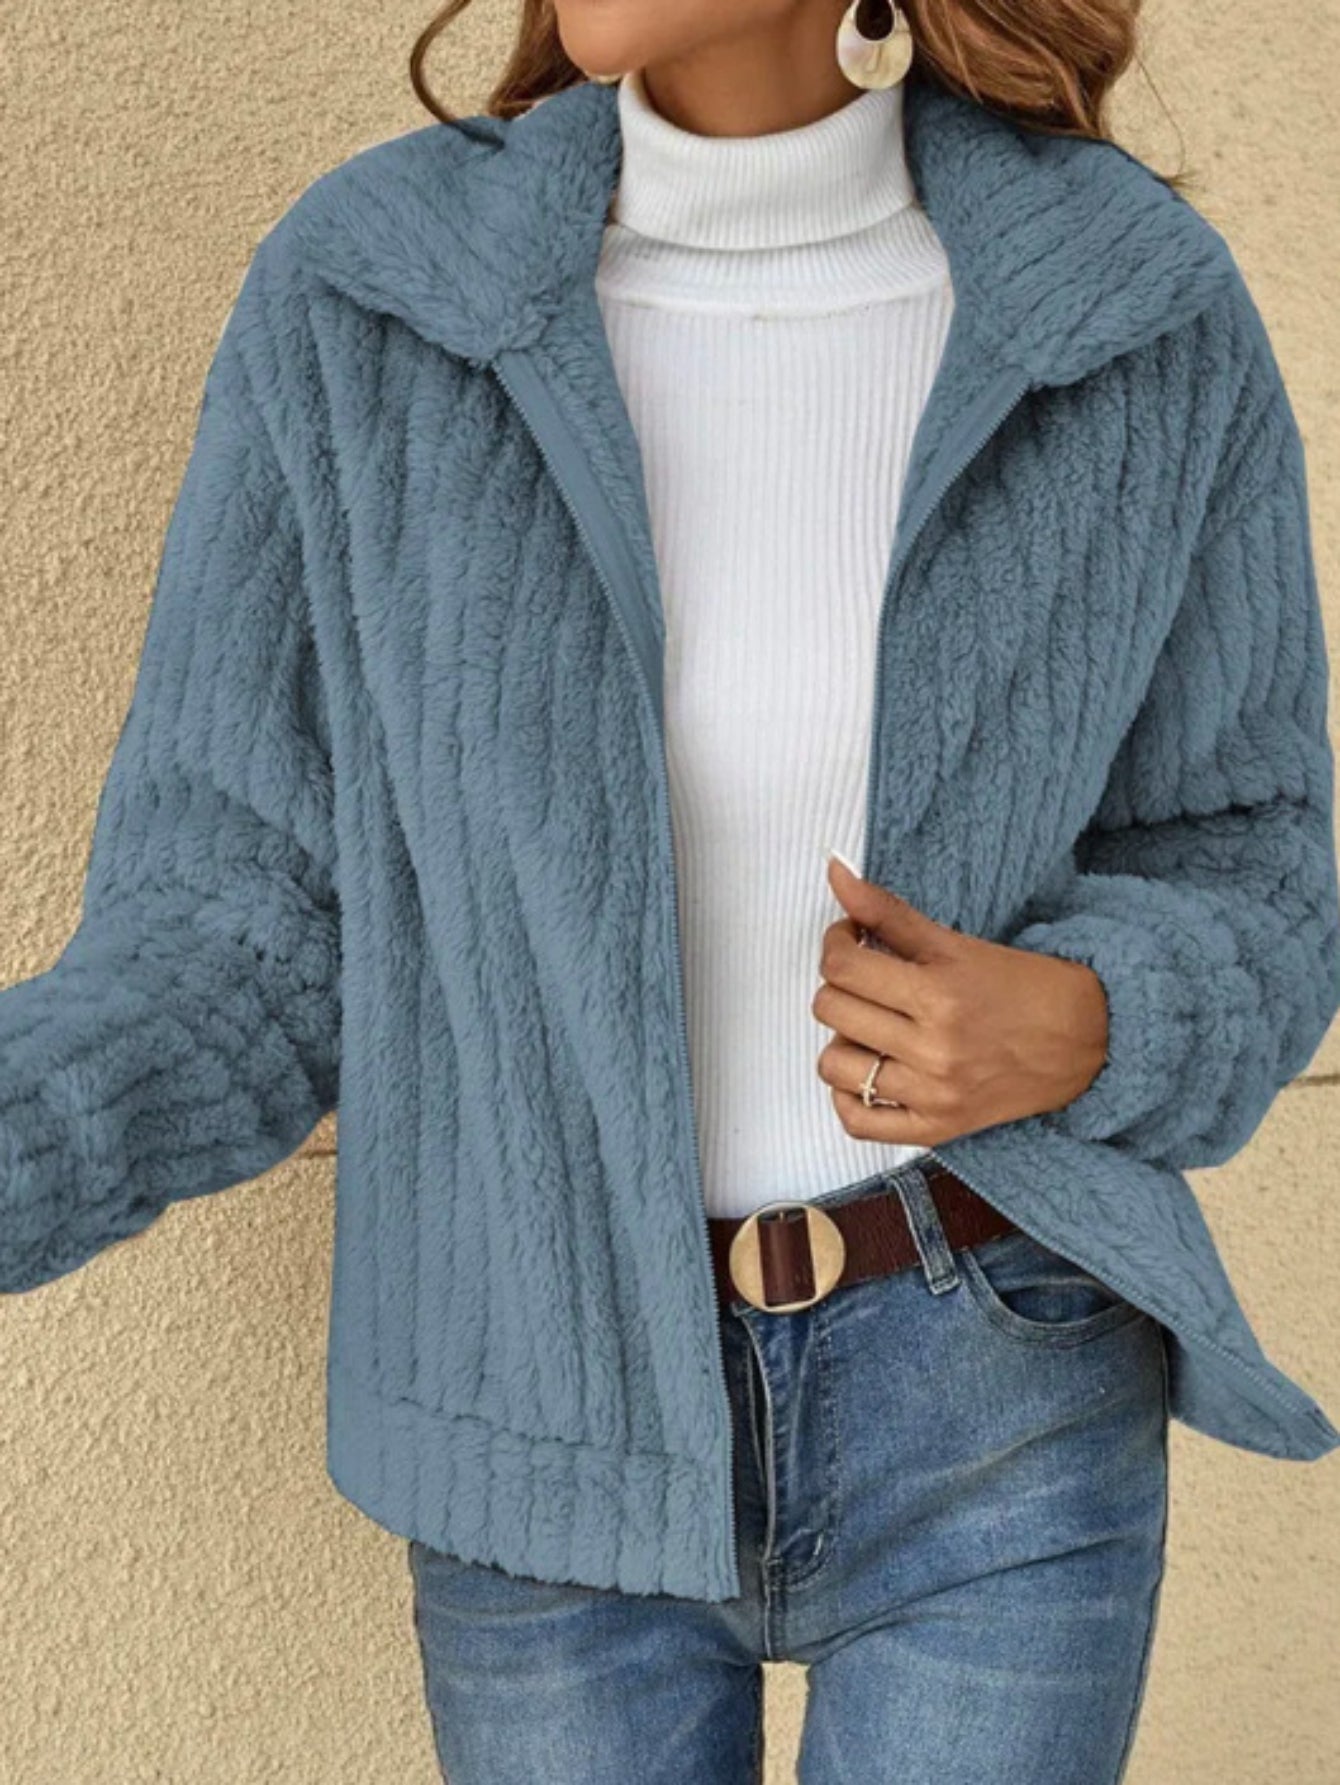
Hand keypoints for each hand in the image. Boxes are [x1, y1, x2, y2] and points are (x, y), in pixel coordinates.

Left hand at [812, 856, 1109, 1146]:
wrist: (1084, 1038)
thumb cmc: (1019, 986)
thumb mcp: (955, 942)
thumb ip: (887, 911)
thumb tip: (834, 871)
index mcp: (939, 994)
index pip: (842, 966)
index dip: (836, 943)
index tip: (851, 937)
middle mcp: (933, 1049)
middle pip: (832, 1010)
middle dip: (840, 984)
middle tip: (866, 978)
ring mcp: (933, 1095)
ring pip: (833, 1066)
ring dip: (842, 1039)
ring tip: (870, 1026)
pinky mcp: (936, 1128)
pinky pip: (857, 1122)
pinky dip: (849, 1096)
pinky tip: (867, 1071)